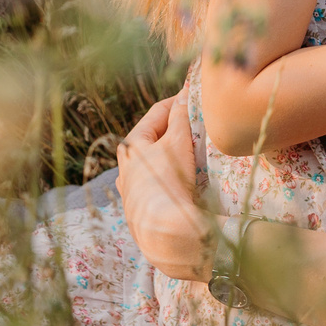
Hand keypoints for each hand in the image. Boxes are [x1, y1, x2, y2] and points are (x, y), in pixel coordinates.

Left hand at [117, 95, 214, 281]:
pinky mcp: (143, 210)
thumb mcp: (177, 142)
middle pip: (155, 139)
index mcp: (130, 145)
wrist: (163, 231)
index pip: (156, 114)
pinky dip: (172, 177)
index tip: (195, 97)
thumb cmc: (167, 179)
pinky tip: (184, 181)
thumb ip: (181, 117)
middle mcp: (126, 166)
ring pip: (156, 163)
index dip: (177, 102)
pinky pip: (160, 184)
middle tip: (199, 124)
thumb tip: (185, 94)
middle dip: (177, 130)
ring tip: (196, 153)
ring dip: (174, 155)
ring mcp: (132, 190)